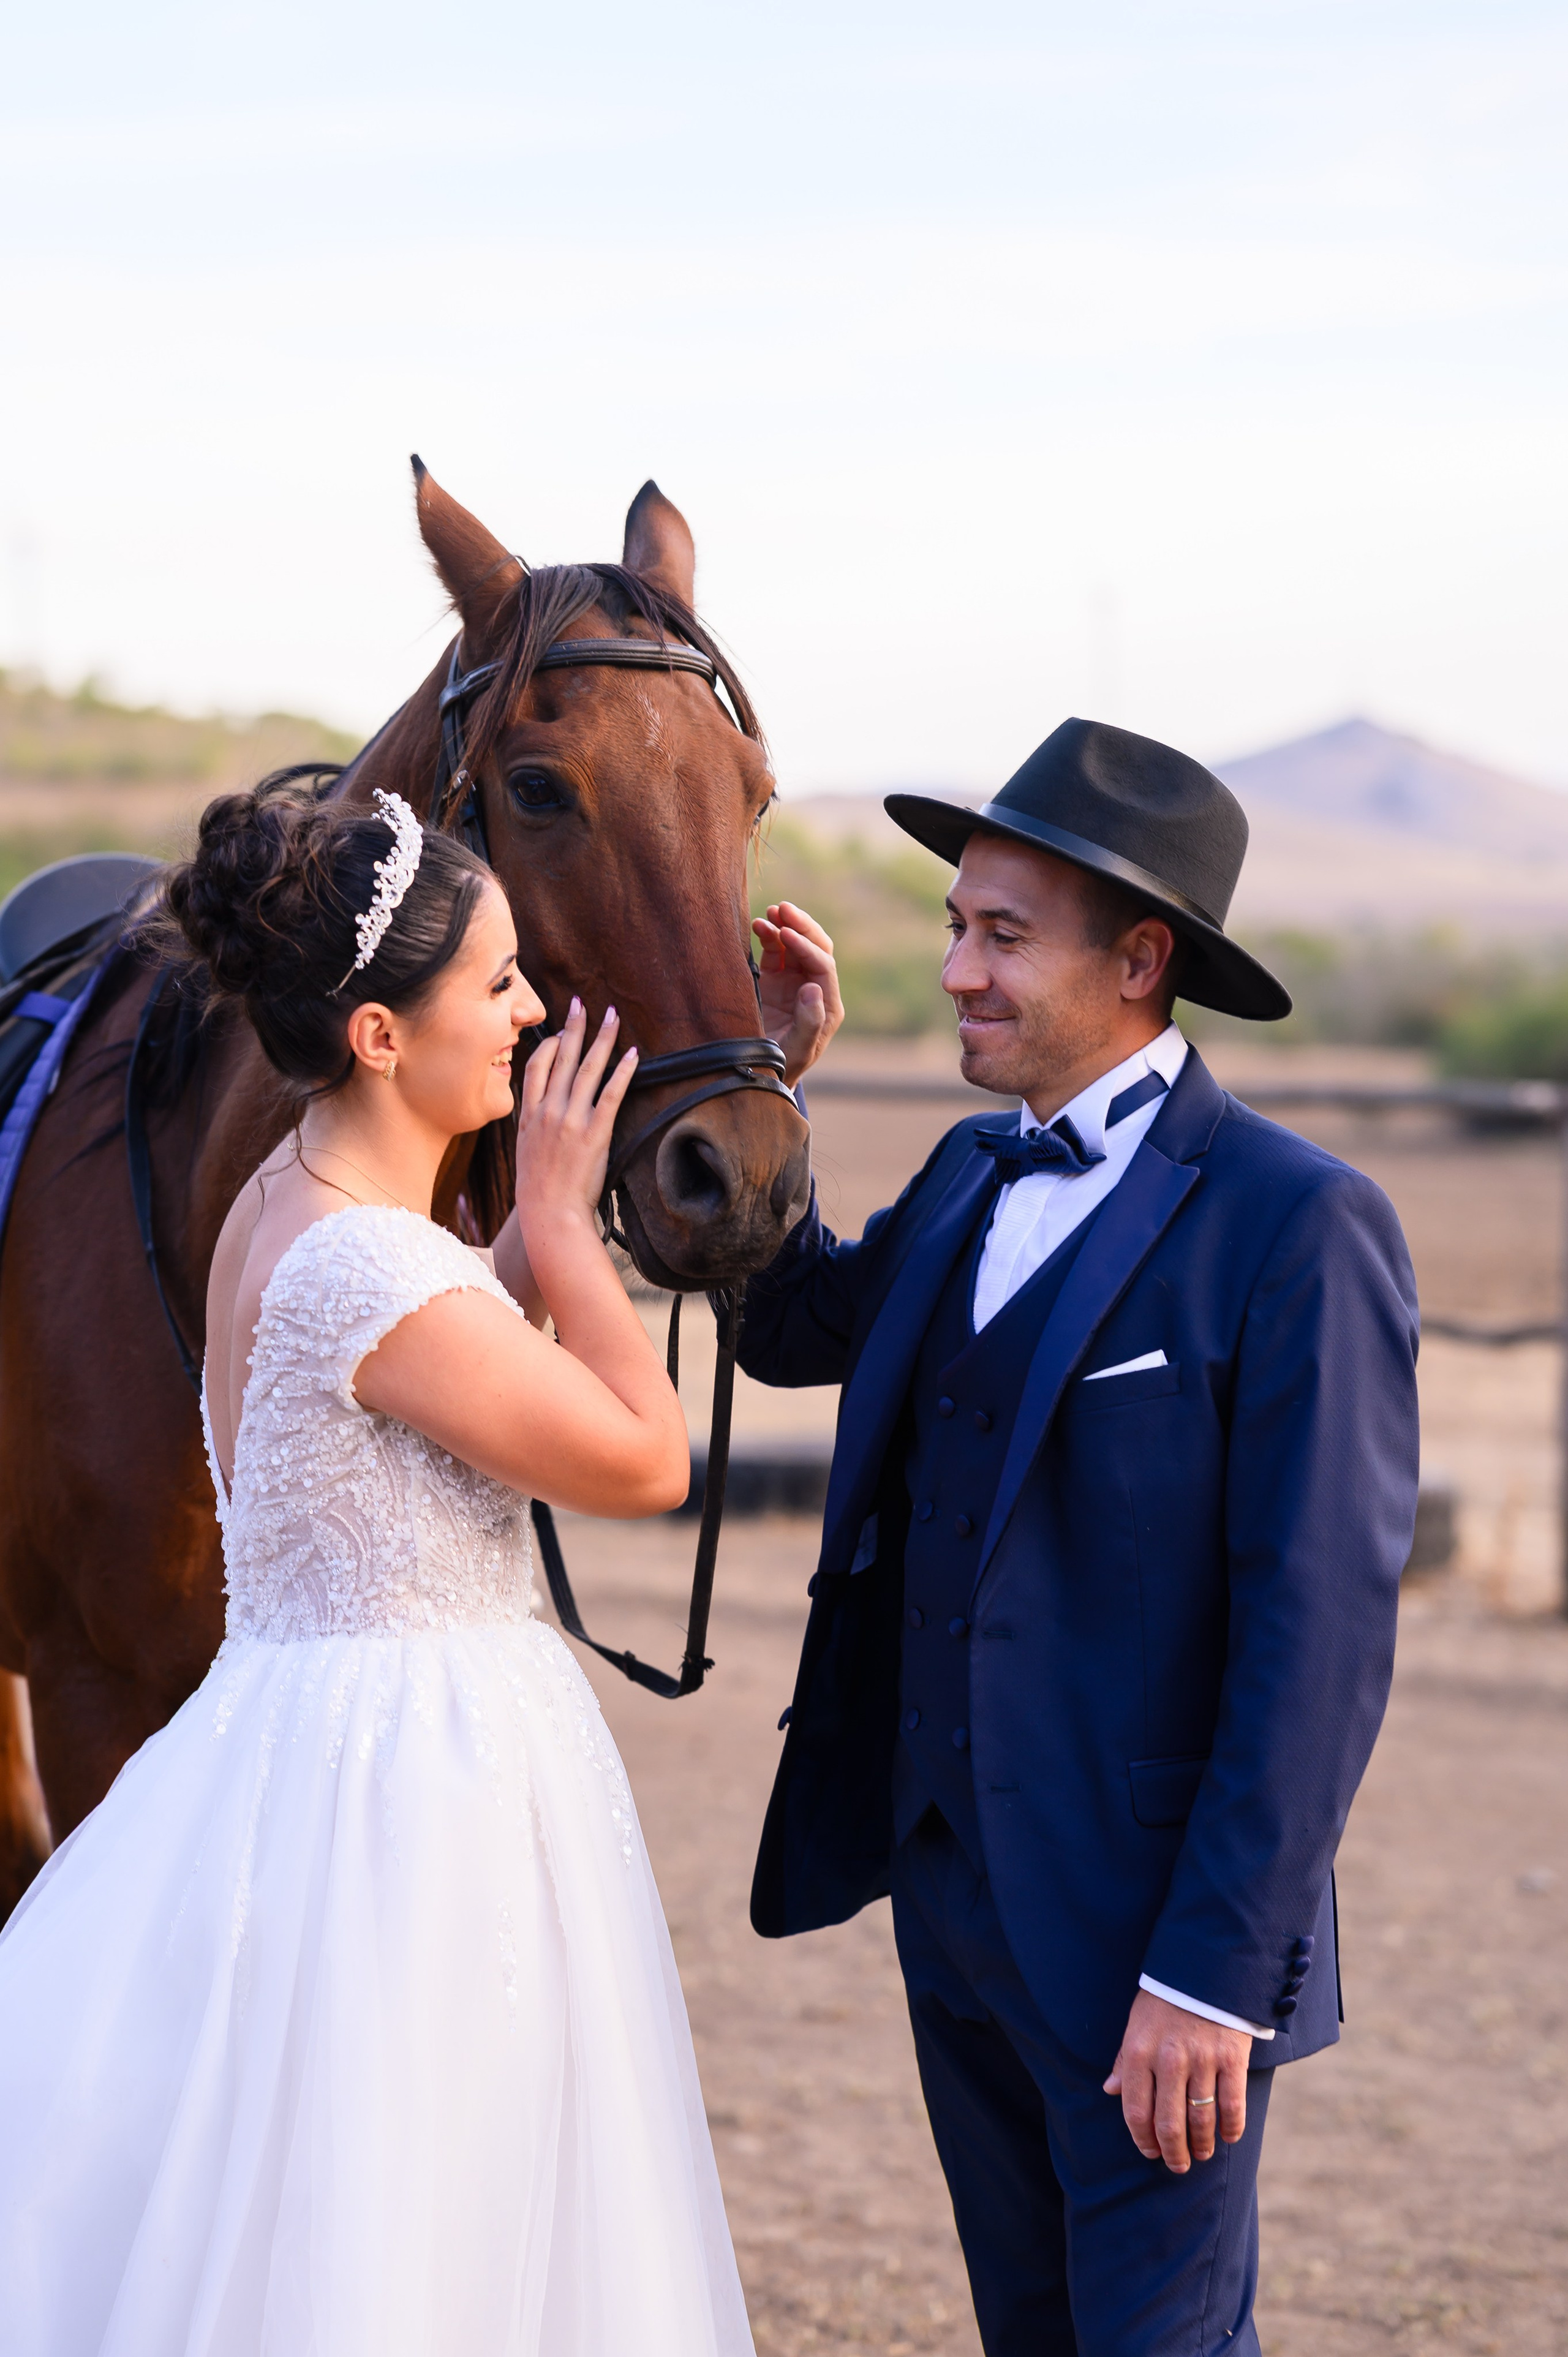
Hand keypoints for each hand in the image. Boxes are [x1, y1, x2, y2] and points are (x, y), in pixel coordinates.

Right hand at [514, 1000, 637, 1247]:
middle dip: (574, 1027)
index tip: (559, 1032)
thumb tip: (543, 1112)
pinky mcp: (595, 1132)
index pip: (536, 1067)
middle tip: (583, 1003)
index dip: (549, 1045)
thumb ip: (534, 1126)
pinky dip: (623, 1071)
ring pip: (588, 1068)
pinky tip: (632, 1053)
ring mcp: (571, 1119)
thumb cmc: (539, 1188)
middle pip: (563, 1058)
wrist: (549, 1212)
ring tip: (612, 1015)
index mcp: (530, 1115)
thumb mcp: (526, 1151)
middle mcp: (549, 1111)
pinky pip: (611, 1093)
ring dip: (602, 1037)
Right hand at [753, 901, 843, 1085]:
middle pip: (816, 947)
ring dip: (785, 926)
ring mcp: (795, 983)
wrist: (759, 1076)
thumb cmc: (781, 1068)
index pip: (823, 966)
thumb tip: (813, 988)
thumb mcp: (798, 1052)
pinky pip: (776, 952)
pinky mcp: (775, 982)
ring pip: (796, 945)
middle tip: (783, 909)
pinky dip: (768, 936)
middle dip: (802, 926)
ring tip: (770, 912)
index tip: (786, 935)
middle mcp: (815, 990)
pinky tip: (758, 925)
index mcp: (828, 1006)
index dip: (805, 947)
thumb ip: (810, 1024)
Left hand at [1103, 1991, 1250, 2171]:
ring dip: (1200, 2145)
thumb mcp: (1136, 2022)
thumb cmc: (1164, 1999)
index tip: (1150, 2152)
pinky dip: (1231, 2128)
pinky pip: (1232, 2105)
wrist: (1204, 1968)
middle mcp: (1168, 2059)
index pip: (1136, 2110)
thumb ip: (1123, 2058)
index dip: (1142, 2139)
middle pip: (1168, 2123)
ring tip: (1200, 2155)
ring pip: (1200, 2119)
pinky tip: (1228, 2137)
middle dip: (1172, 2152)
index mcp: (1139, 2051)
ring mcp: (1202, 2060)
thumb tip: (1110, 2090)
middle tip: (1177, 2165)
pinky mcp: (1231, 2058)